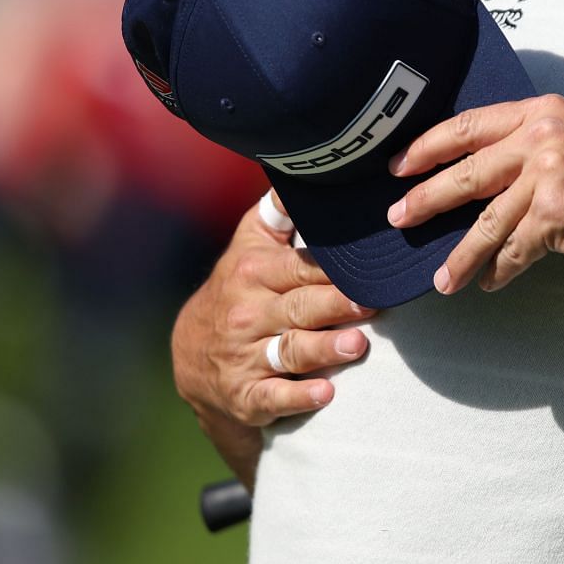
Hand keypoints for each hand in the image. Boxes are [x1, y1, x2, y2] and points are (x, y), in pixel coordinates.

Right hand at [172, 194, 375, 479]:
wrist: (192, 353)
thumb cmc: (239, 288)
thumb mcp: (249, 245)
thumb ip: (278, 211)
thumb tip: (306, 165)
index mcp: (254, 273)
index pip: (299, 267)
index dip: (332, 267)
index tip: (367, 263)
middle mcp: (248, 314)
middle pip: (300, 308)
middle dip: (335, 305)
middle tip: (371, 302)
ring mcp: (246, 357)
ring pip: (291, 351)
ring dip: (324, 349)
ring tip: (357, 345)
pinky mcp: (247, 395)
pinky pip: (273, 398)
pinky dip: (299, 398)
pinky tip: (326, 395)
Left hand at [386, 95, 563, 293]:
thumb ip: (543, 145)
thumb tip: (500, 175)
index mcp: (545, 112)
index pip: (469, 124)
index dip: (428, 146)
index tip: (402, 163)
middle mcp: (540, 137)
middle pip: (465, 171)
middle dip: (426, 198)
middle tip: (400, 216)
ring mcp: (545, 176)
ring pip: (483, 221)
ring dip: (459, 254)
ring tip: (442, 276)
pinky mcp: (553, 217)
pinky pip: (513, 250)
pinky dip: (499, 271)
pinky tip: (492, 282)